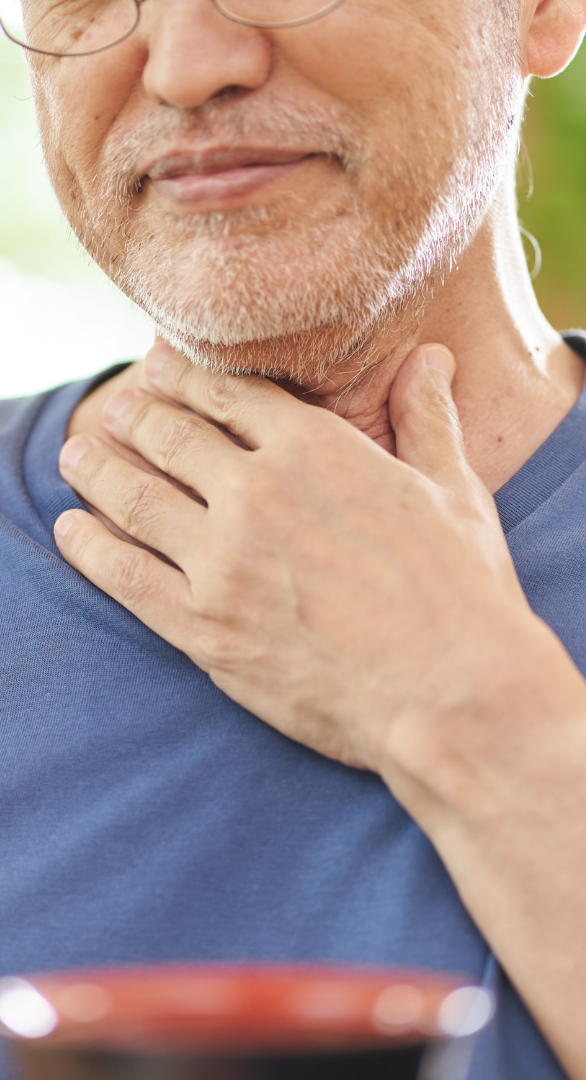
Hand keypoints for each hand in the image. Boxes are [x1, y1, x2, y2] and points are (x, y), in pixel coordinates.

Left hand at [55, 342, 585, 1076]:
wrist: (450, 694)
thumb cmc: (461, 593)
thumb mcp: (453, 491)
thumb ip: (426, 419)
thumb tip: (430, 357)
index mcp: (315, 448)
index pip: (227, 395)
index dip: (185, 379)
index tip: (160, 373)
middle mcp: (256, 492)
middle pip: (170, 436)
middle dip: (136, 416)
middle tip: (116, 410)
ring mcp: (222, 561)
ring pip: (134, 497)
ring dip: (98, 468)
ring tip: (77, 453)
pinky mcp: (204, 628)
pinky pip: (124, 575)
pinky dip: (89, 547)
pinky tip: (71, 530)